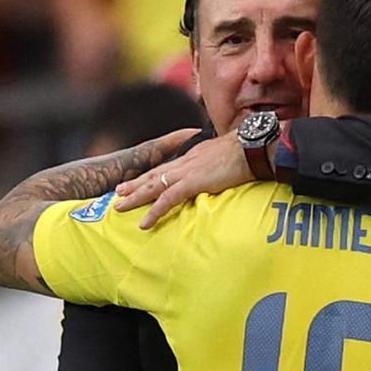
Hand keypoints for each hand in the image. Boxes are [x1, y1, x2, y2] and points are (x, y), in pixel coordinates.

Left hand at [115, 134, 253, 228]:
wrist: (252, 146)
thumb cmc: (245, 151)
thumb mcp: (225, 157)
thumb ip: (216, 165)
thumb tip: (218, 171)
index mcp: (193, 157)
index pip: (167, 168)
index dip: (152, 175)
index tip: (140, 181)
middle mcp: (185, 162)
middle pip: (154, 174)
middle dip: (135, 184)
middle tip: (118, 192)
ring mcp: (186, 172)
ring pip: (154, 186)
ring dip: (135, 197)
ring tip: (120, 207)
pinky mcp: (191, 182)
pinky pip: (167, 199)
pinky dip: (154, 211)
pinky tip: (145, 223)